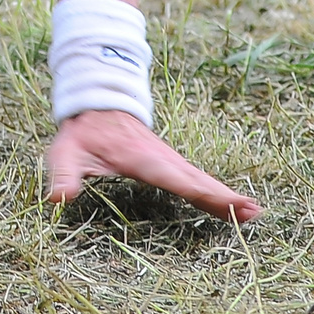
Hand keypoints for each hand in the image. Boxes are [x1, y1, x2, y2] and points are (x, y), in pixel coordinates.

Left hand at [44, 109, 260, 221]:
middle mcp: (162, 158)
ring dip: (226, 196)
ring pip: (201, 179)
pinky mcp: (169, 163)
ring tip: (254, 213)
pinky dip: (216, 192)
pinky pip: (196, 179)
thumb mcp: (65, 151)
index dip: (205, 194)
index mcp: (142, 157)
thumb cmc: (82, 130)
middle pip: (198, 180)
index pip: (177, 180)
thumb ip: (63, 173)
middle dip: (225, 197)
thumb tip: (58, 197)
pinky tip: (232, 206)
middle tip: (255, 213)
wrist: (97, 100)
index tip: (233, 203)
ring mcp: (169, 160)